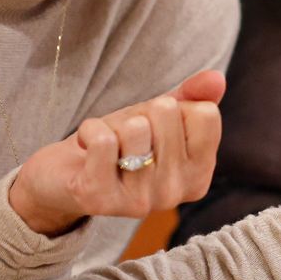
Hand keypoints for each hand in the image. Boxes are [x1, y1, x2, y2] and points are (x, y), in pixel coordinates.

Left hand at [8, 70, 225, 236]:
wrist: (64, 177)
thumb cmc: (119, 145)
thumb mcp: (159, 119)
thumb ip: (191, 98)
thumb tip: (217, 78)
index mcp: (198, 176)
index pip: (206, 113)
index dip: (176, 107)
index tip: (157, 125)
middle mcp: (174, 194)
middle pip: (168, 113)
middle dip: (142, 112)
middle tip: (127, 135)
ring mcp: (138, 201)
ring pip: (135, 127)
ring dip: (114, 124)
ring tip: (108, 145)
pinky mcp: (99, 198)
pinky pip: (103, 140)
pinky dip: (89, 129)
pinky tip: (85, 145)